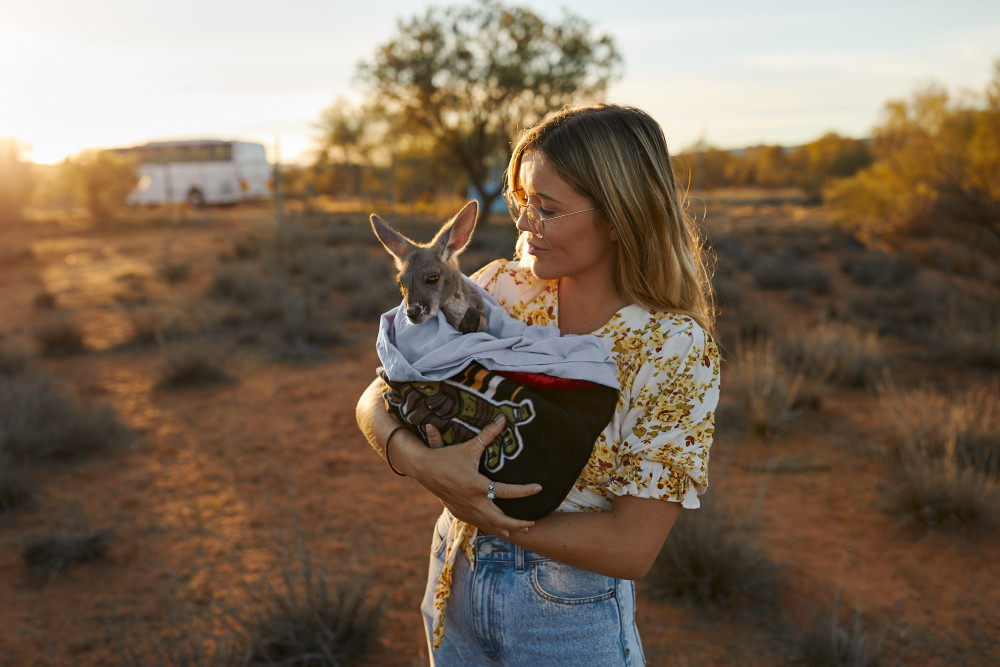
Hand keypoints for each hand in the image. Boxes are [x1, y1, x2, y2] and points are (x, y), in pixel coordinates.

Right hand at [419, 415, 540, 536]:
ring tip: (521, 531)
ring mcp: (465, 509)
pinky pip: (477, 523)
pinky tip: (499, 529)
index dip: (525, 491)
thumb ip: (487, 434)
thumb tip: (502, 419)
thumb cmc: (447, 456)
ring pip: (489, 525)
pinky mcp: (458, 512)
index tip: (538, 488)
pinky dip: (490, 527)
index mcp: (477, 485)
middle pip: (500, 519)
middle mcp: (473, 501)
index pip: (506, 491)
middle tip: (531, 523)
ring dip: (505, 528)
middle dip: (517, 524)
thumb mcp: (469, 446)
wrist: (423, 468)